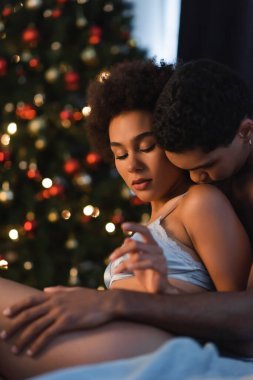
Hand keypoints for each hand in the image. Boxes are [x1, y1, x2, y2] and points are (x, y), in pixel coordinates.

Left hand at [1, 286, 115, 355]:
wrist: (106, 302)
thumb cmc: (90, 297)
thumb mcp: (72, 290)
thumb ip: (57, 289)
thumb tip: (45, 288)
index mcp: (55, 295)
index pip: (31, 300)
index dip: (17, 307)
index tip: (6, 314)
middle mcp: (55, 302)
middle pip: (29, 314)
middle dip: (14, 326)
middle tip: (3, 336)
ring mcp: (60, 312)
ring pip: (36, 326)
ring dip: (23, 339)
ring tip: (14, 349)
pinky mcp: (68, 322)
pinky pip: (48, 334)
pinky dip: (38, 344)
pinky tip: (31, 352)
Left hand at [110, 222, 171, 293]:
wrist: (159, 290)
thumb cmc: (146, 274)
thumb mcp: (136, 261)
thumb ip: (132, 251)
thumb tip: (126, 240)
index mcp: (152, 245)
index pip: (145, 231)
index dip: (135, 226)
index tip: (122, 226)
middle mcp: (157, 249)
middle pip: (135, 244)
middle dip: (121, 251)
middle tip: (110, 258)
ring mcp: (160, 258)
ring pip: (137, 255)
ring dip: (123, 263)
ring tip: (115, 271)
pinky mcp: (161, 268)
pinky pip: (146, 263)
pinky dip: (134, 265)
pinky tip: (126, 269)